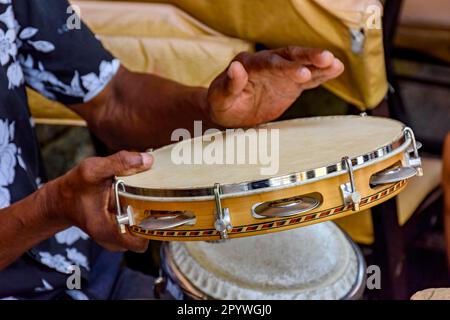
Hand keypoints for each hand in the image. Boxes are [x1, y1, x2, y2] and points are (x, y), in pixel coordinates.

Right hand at [48, 150, 152, 251]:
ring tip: (139, 196)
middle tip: (147, 196)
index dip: (151, 225)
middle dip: (150, 216)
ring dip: (144, 214)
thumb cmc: (74, 187)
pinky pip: (136, 227)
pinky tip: (133, 199)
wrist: (61, 199)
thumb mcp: (92, 169)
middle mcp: (113, 241)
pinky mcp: (118, 232)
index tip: (153, 205)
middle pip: (145, 235)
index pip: (140, 242)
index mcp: (106, 231)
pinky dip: (138, 214)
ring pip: (142, 230)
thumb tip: (148, 160)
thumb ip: (119, 163)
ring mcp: (116, 239)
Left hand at [207, 47, 344, 127]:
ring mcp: (280, 73)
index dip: (287, 68)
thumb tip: (236, 67)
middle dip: (308, 57)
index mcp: (249, 64)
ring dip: (319, 64)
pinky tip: (335, 70)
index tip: (302, 73)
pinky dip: (321, 75)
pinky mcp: (289, 84)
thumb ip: (230, 84)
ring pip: (302, 65)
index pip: (271, 64)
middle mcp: (267, 64)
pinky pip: (307, 78)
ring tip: (336, 64)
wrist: (228, 112)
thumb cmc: (221, 104)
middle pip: (290, 57)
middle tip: (326, 58)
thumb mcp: (220, 98)